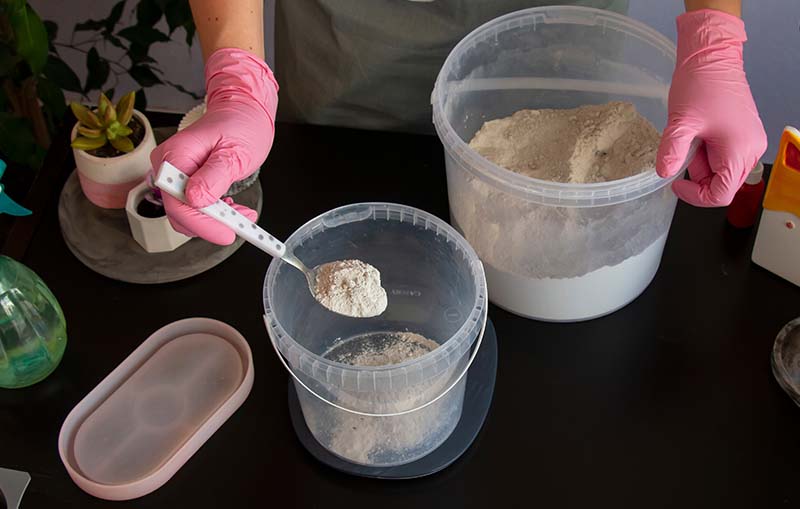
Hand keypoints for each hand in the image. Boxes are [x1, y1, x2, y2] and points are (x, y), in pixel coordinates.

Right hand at [149, 48, 278, 243]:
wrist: (242, 110)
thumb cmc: (240, 124)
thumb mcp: (235, 151)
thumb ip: (214, 176)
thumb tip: (195, 199)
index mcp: (174, 156)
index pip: (177, 203)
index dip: (202, 224)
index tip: (227, 232)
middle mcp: (168, 167)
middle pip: (179, 213)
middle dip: (212, 223)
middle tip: (243, 221)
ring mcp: (174, 176)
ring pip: (187, 214)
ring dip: (215, 220)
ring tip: (242, 212)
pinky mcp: (184, 182)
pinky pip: (193, 208)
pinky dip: (214, 214)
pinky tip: (233, 208)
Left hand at [656, 9, 765, 206]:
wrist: (712, 57)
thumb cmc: (700, 85)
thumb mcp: (680, 122)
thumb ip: (672, 151)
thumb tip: (664, 173)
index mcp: (739, 150)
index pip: (720, 194)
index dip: (695, 195)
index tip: (675, 181)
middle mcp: (751, 150)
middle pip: (724, 186)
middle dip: (698, 178)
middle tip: (683, 154)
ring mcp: (750, 142)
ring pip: (724, 172)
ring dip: (702, 165)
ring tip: (691, 139)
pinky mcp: (745, 135)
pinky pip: (726, 157)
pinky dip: (708, 154)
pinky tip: (699, 135)